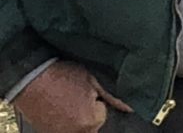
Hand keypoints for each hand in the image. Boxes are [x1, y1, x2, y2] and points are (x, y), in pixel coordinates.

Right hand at [12, 61, 131, 132]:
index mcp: (91, 123)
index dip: (99, 100)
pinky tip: (59, 106)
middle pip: (92, 124)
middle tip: (77, 95)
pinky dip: (65, 120)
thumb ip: (112, 96)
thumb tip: (130, 106)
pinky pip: (65, 128)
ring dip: (77, 116)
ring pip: (79, 127)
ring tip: (66, 100)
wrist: (30, 78)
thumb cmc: (60, 76)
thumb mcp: (92, 80)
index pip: (105, 114)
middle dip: (89, 111)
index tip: (89, 91)